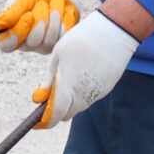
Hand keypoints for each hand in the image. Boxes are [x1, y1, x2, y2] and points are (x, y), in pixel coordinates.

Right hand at [0, 0, 84, 53]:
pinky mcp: (60, 41)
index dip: (18, 32)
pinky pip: (63, 36)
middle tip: (42, 3)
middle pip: (32, 42)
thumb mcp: (22, 0)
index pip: (7, 45)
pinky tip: (64, 9)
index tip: (28, 14)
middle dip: (40, 19)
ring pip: (48, 41)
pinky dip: (65, 18)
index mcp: (11, 33)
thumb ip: (11, 13)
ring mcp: (44, 45)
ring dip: (54, 17)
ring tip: (55, 1)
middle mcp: (26, 43)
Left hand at [33, 11, 139, 127]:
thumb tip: (40, 96)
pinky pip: (90, 98)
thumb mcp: (57, 54)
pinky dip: (82, 94)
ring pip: (79, 107)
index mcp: (68, 85)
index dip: (46, 121)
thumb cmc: (81, 40)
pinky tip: (82, 75)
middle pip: (67, 114)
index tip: (39, 120)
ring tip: (68, 78)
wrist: (114, 32)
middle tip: (51, 93)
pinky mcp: (106, 89)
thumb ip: (49, 77)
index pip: (56, 114)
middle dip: (57, 109)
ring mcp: (97, 93)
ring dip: (70, 101)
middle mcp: (83, 94)